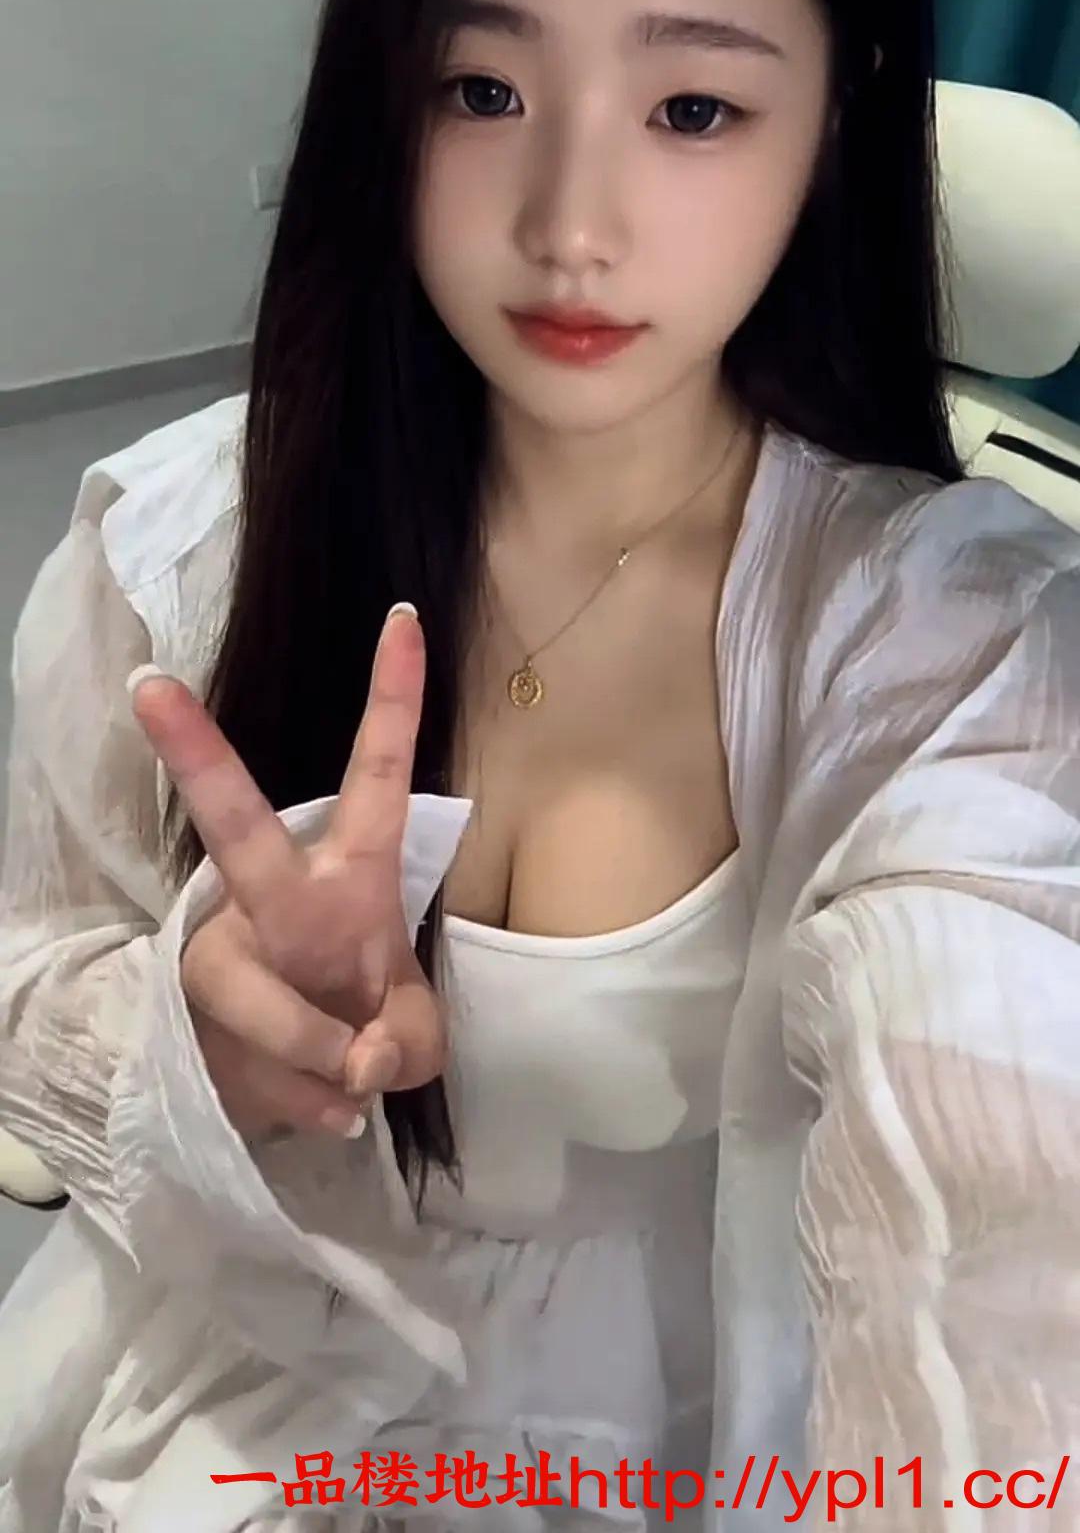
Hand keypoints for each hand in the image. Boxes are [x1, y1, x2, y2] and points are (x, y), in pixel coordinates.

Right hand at [128, 605, 444, 1140]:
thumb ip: (408, 1042)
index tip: (405, 615)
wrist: (299, 1086)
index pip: (379, 776)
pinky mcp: (189, 1011)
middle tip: (146, 686)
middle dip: (198, 761)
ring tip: (354, 1079)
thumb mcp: (415, 1038)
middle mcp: (280, 896)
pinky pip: (261, 1073)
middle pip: (238, 827)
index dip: (395, 698)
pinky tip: (328, 1107)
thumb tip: (359, 1060)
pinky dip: (309, 1104)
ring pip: (261, 1000)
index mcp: (353, 873)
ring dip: (320, 1057)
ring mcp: (225, 951)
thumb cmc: (368, 1027)